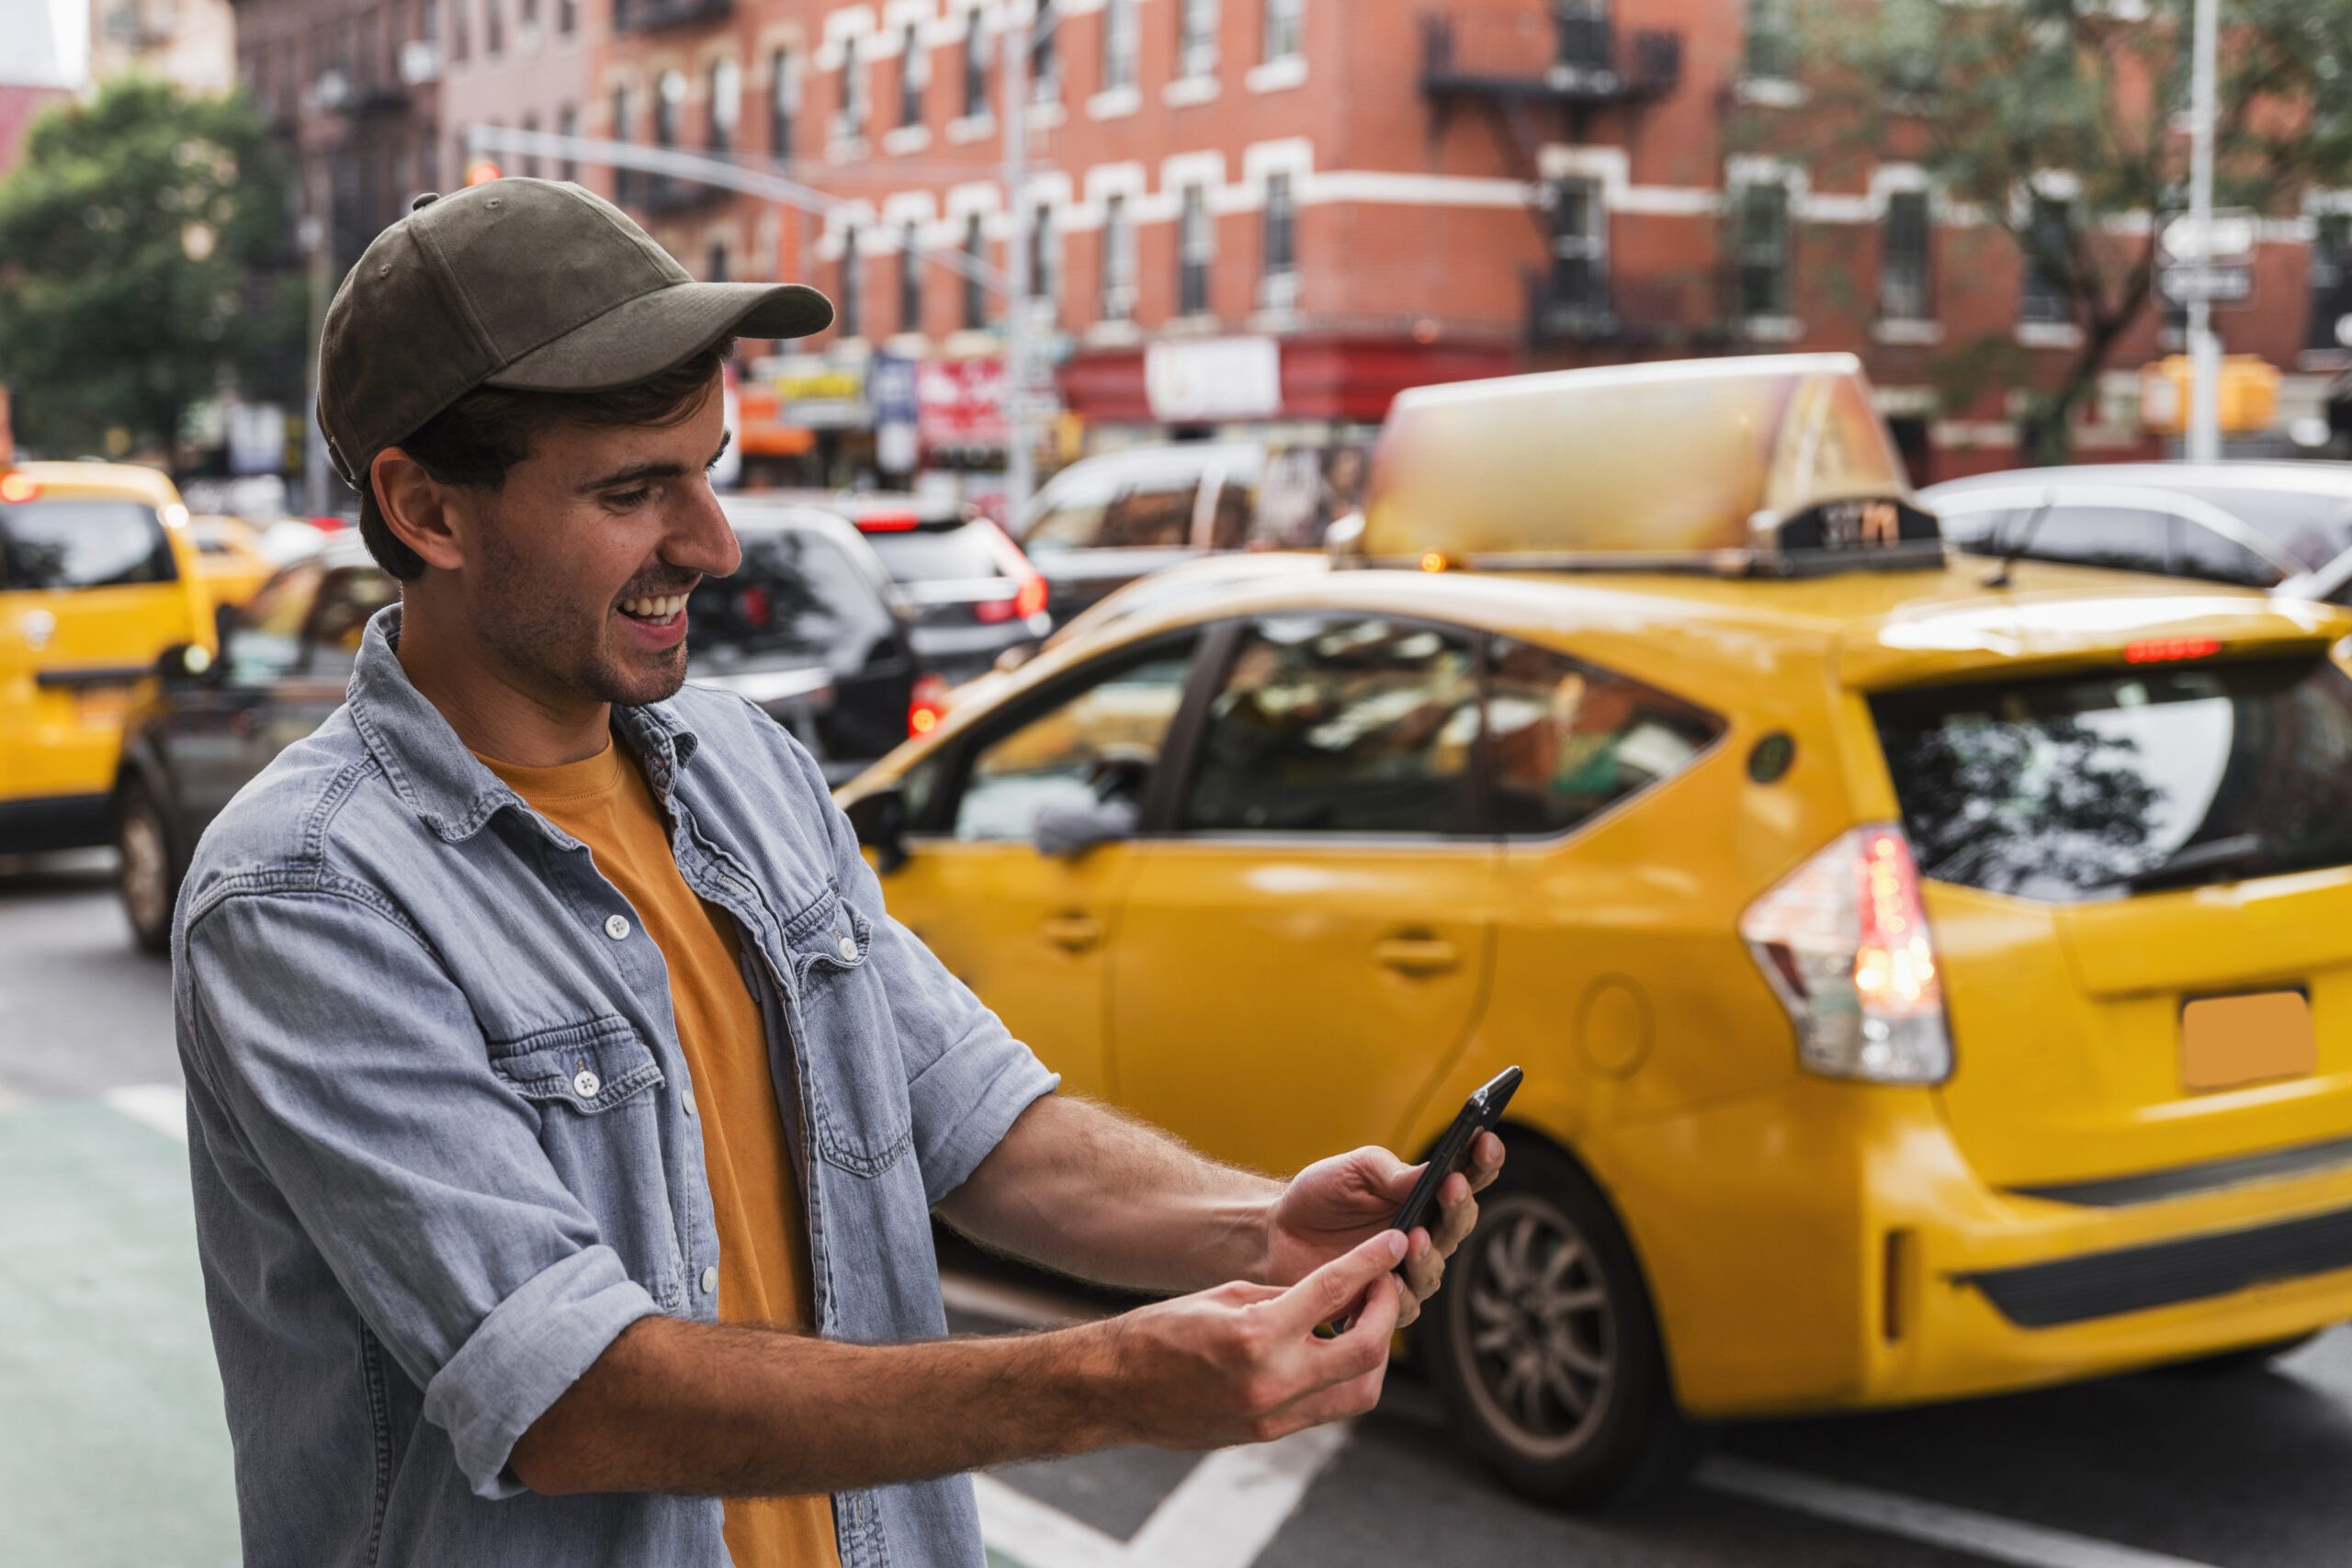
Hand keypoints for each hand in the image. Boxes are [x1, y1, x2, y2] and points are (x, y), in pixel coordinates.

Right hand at [1097, 1230, 1408, 1449]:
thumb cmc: (1161, 1330)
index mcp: (1255, 1335)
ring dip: (1375, 1355)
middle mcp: (1271, 1381)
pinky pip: (1329, 1409)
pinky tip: (1338, 1352)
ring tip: (1367, 1322)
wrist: (1117, 1389)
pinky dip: (1346, 1379)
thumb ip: (1285, 1298)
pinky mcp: (1269, 1434)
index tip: (1394, 1243)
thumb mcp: (1225, 1296)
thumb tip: (1334, 1296)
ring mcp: (1272, 1416)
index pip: (1333, 1292)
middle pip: (1366, 1351)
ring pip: (1359, 1392)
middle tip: (1387, 1286)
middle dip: (1387, 1314)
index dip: (1371, 1263)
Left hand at [1261, 1134, 1504, 1328]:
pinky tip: (1389, 1280)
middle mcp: (1426, 1233)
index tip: (1486, 1139)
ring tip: (1414, 1236)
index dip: (1484, 1160)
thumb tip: (1432, 1173)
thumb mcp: (1352, 1169)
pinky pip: (1405, 1306)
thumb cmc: (1320, 1194)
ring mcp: (1407, 1270)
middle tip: (1451, 1186)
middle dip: (1459, 1205)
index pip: (1468, 1177)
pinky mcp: (1383, 1302)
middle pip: (1460, 1225)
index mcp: (1425, 1194)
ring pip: (1435, 1269)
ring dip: (1429, 1253)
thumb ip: (1390, 1171)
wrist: (1277, 1233)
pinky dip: (1400, 1294)